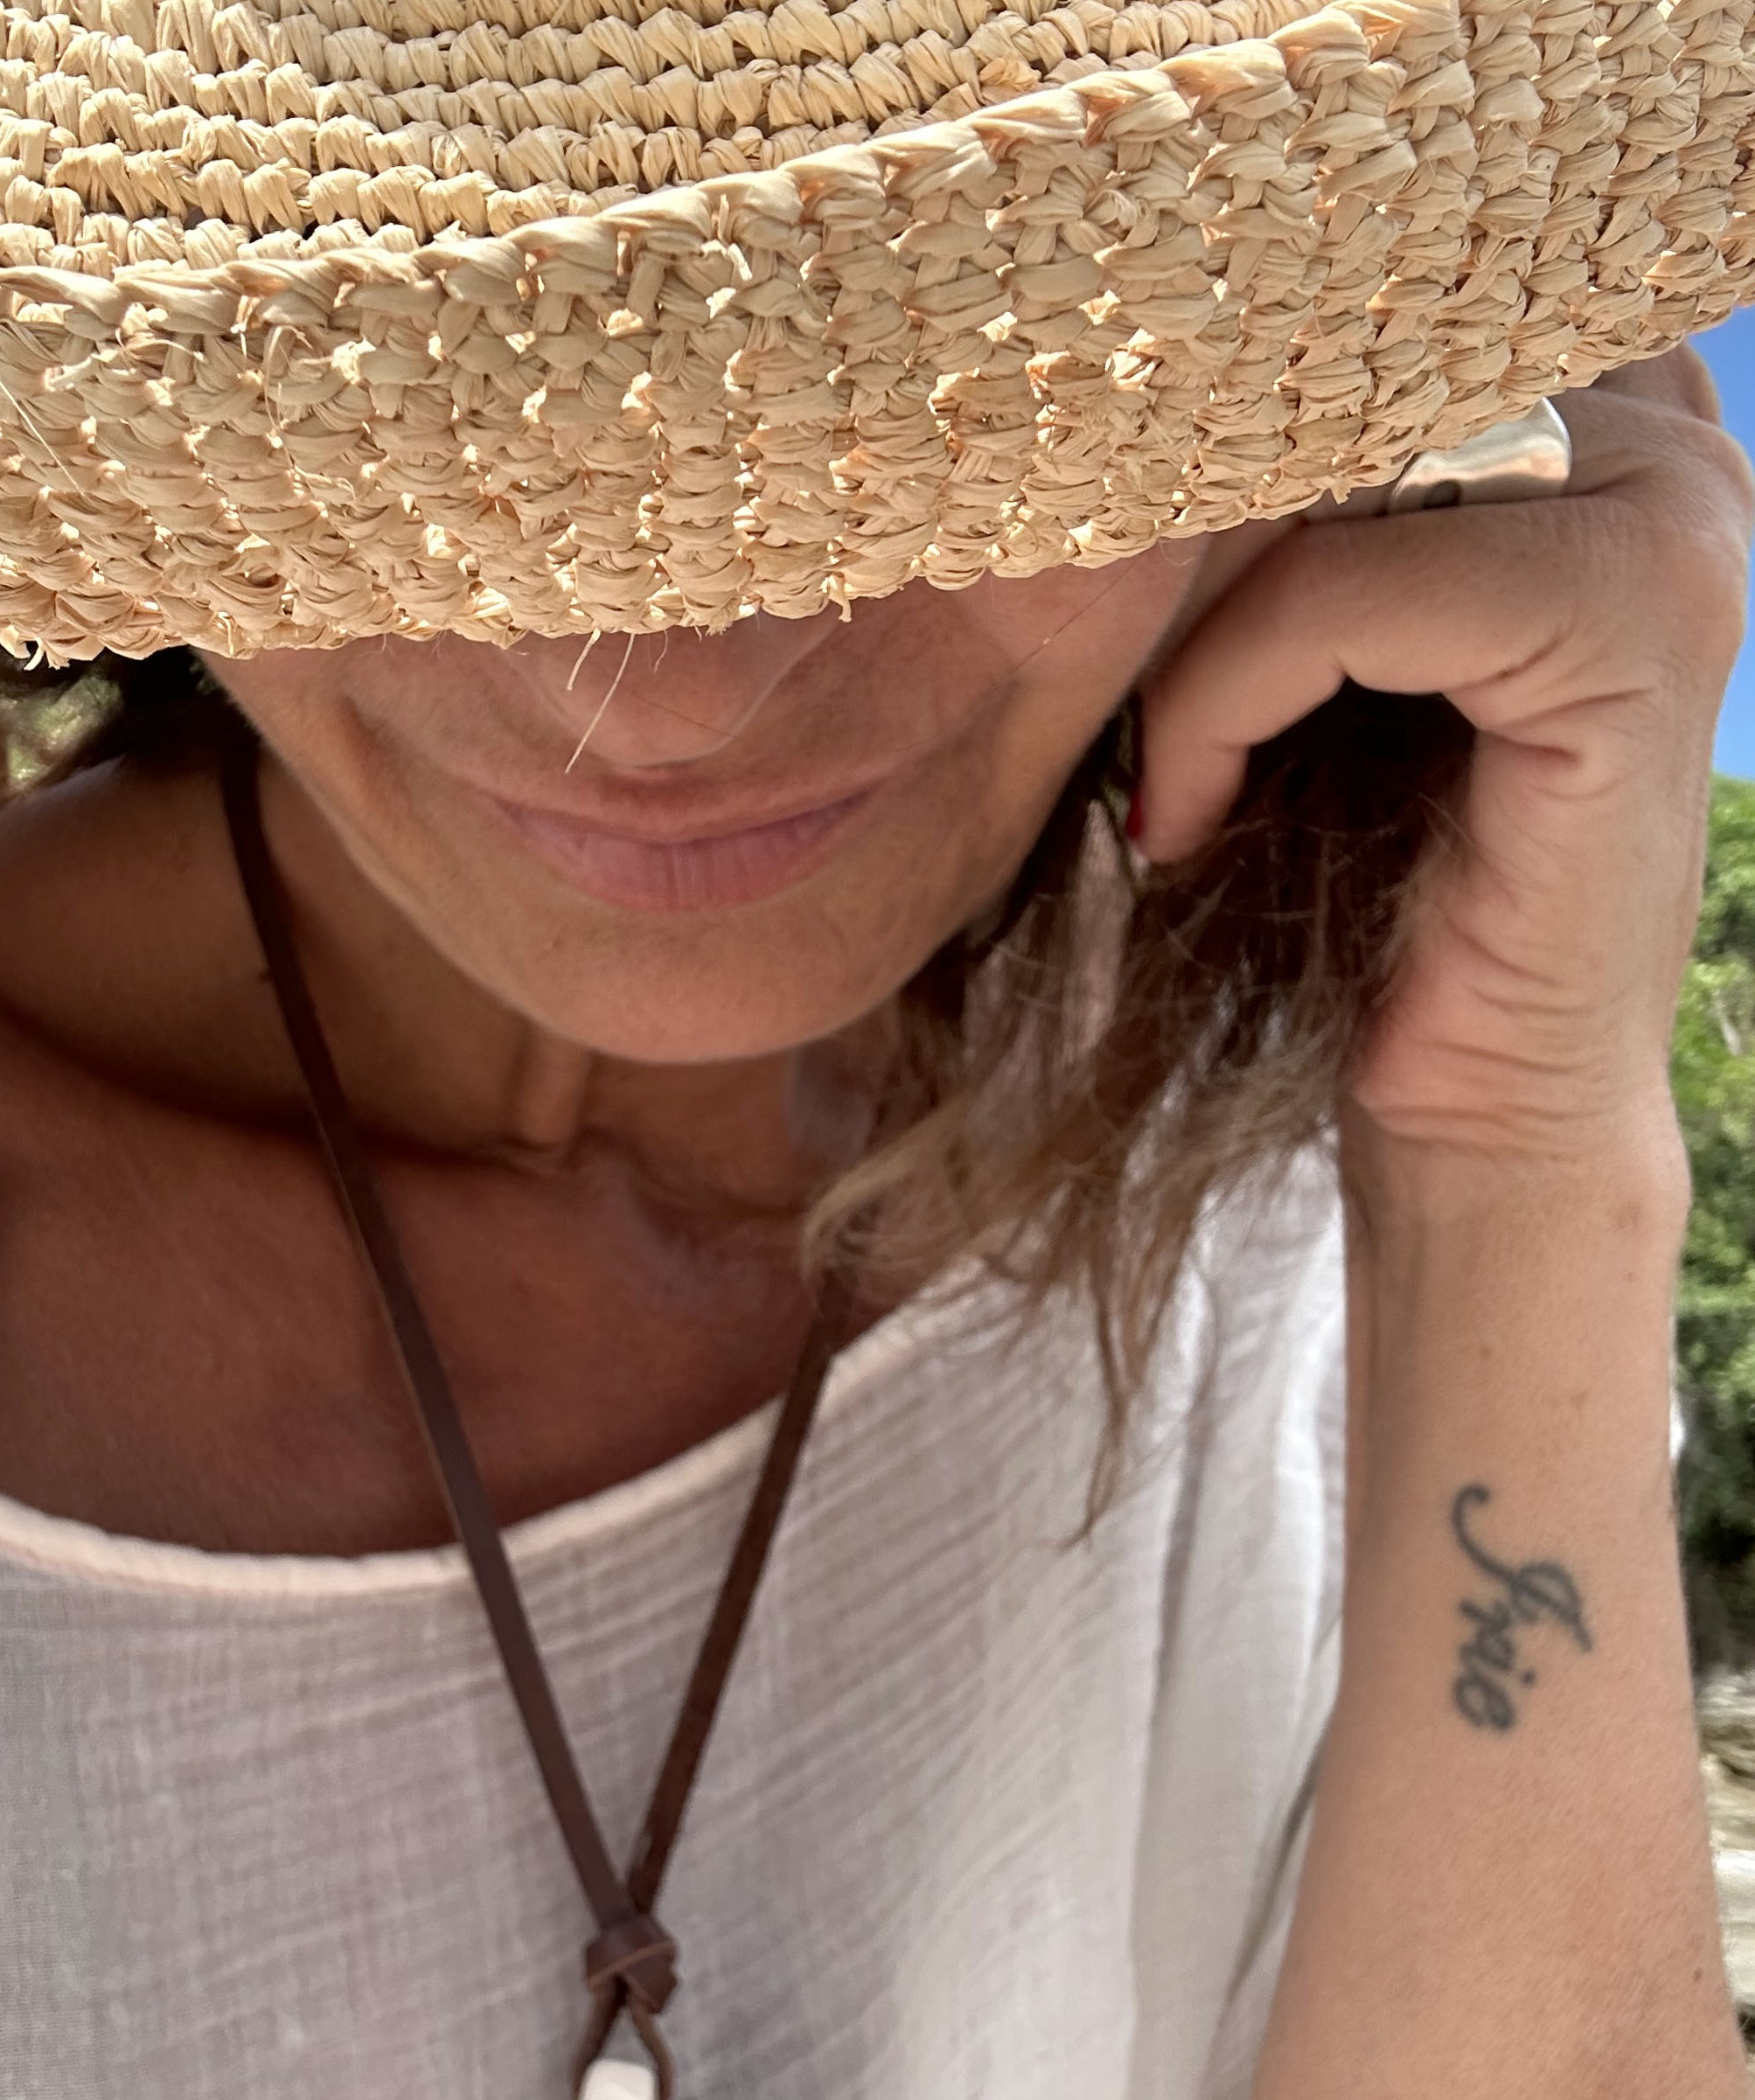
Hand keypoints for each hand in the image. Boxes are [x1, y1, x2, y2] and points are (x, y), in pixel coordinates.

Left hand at [1137, 348, 1754, 1190]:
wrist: (1474, 1103)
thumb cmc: (1364, 889)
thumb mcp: (1302, 659)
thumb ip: (1271, 502)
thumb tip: (1102, 384)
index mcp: (1600, 419)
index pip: (1340, 327)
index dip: (1193, 450)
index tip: (1096, 597)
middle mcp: (1664, 442)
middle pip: (1333, 380)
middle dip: (1180, 534)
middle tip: (1096, 675)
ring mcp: (1672, 521)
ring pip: (1330, 473)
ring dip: (1194, 630)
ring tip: (1162, 772)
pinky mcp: (1632, 617)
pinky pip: (1349, 588)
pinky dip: (1227, 697)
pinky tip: (1189, 816)